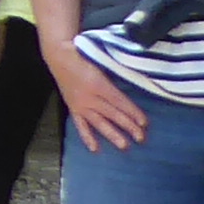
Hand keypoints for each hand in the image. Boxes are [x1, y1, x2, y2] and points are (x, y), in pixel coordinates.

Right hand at [43, 36, 146, 150]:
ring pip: (98, 122)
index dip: (132, 112)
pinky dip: (87, 137)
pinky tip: (95, 149)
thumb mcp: (102, 61)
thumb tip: (135, 82)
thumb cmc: (84, 54)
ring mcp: (80, 104)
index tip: (144, 123)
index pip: (119, 101)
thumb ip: (116, 74)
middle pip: (112, 113)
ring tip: (124, 146)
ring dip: (111, 134)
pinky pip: (80, 125)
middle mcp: (89, 97)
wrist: (59, 56)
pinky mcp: (72, 108)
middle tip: (140, 138)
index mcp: (98, 83)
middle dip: (127, 126)